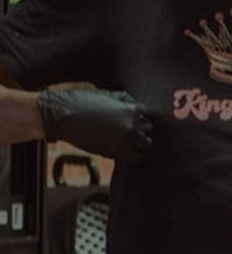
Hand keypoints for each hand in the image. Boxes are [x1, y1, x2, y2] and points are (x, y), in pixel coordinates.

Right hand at [37, 89, 152, 165]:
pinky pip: (132, 157)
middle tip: (128, 129)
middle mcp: (132, 126)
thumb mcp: (107, 95)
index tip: (132, 117)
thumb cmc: (80, 102)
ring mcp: (123, 141)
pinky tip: (121, 149)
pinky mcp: (113, 153)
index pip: (147, 114)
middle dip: (140, 129)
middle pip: (148, 130)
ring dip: (138, 143)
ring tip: (127, 141)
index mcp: (132, 109)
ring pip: (145, 146)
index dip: (139, 115)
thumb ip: (124, 101)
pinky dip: (129, 155)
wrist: (60, 116)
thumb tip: (133, 105)